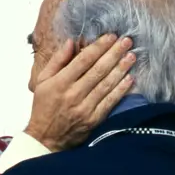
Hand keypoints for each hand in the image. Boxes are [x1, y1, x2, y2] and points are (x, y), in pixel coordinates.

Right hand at [26, 34, 135, 151]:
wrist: (46, 138)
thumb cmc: (43, 107)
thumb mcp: (42, 81)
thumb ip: (57, 61)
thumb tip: (70, 42)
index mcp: (60, 83)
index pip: (83, 60)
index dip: (98, 47)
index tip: (110, 36)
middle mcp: (73, 94)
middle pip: (98, 70)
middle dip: (114, 53)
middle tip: (126, 41)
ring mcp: (85, 108)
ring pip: (106, 84)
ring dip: (121, 69)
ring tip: (131, 56)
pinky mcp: (93, 119)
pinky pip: (110, 102)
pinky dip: (120, 90)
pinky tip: (129, 79)